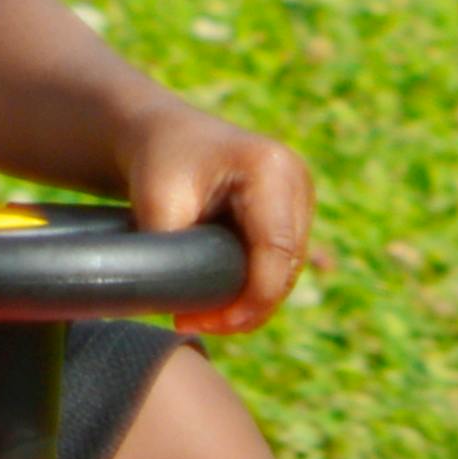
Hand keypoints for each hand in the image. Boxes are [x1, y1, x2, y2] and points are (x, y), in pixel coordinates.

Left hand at [117, 104, 312, 332]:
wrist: (164, 134)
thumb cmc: (157, 163)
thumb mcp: (156, 203)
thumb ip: (174, 253)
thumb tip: (188, 309)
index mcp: (271, 169)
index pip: (276, 250)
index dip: (251, 299)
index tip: (210, 323)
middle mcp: (297, 178)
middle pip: (287, 266)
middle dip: (247, 307)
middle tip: (195, 324)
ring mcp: (301, 194)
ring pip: (287, 270)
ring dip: (251, 301)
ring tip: (200, 316)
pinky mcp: (294, 210)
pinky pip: (282, 262)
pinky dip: (254, 285)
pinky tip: (218, 300)